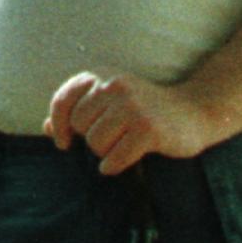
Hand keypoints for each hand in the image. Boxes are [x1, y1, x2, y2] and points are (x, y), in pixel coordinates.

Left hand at [44, 72, 216, 175]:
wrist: (194, 112)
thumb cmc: (148, 110)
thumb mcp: (112, 101)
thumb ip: (79, 109)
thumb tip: (47, 127)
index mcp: (102, 76)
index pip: (63, 101)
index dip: (57, 125)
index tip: (63, 142)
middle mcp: (115, 87)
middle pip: (79, 125)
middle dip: (89, 140)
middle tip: (109, 141)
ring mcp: (132, 108)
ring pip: (96, 142)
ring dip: (104, 153)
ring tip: (121, 148)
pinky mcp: (148, 130)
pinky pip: (115, 157)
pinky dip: (114, 166)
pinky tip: (121, 162)